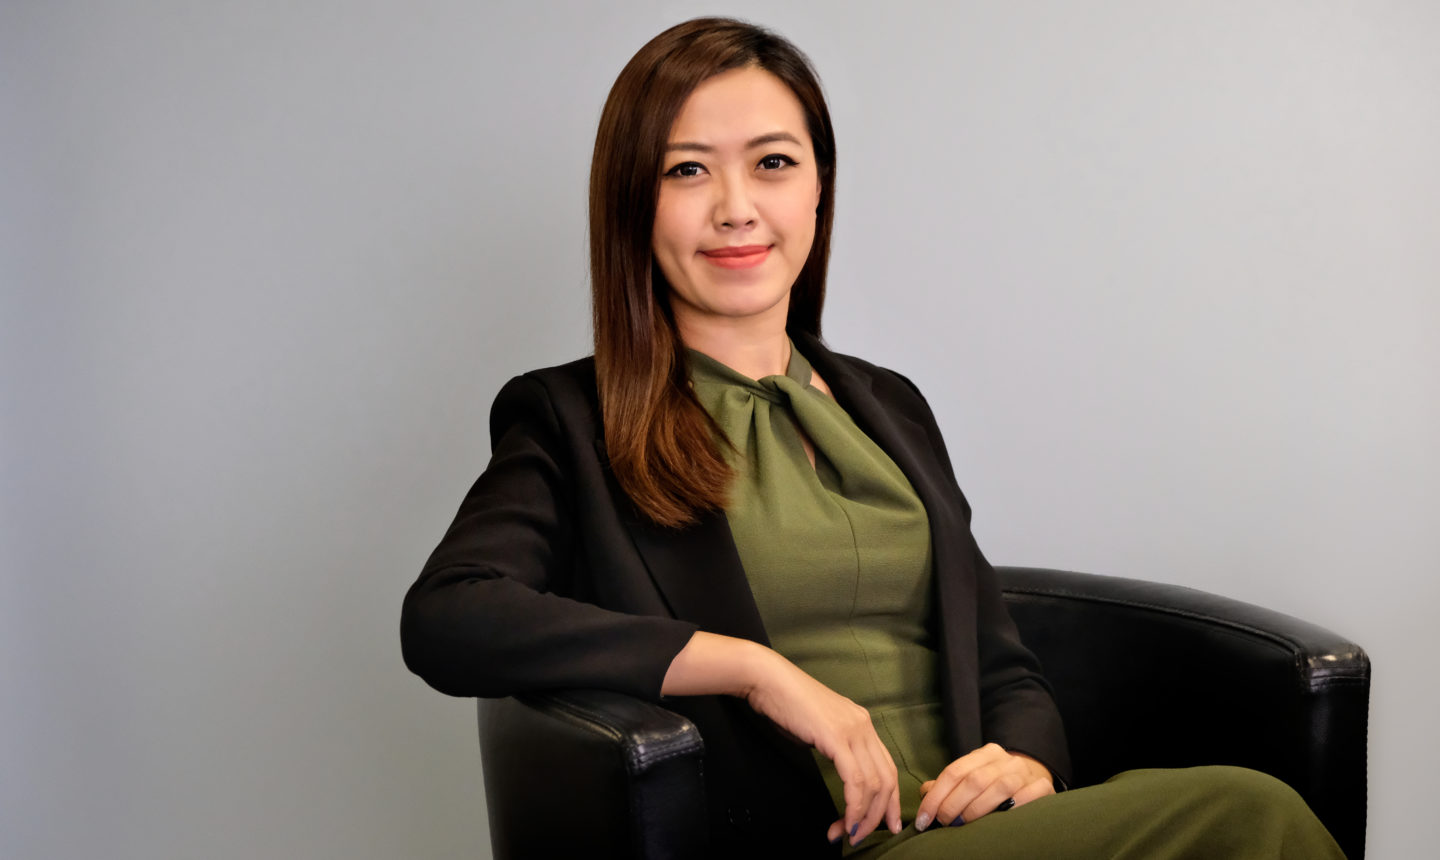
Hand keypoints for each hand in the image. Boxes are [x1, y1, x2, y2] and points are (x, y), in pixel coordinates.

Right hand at [743, 650, 901, 845]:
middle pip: (887, 778)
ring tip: (848, 834)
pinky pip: (856, 780)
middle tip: (866, 836)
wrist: (768, 680)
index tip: (886, 823)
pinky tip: (846, 821)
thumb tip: (837, 768)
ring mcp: (853, 730)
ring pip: (874, 783)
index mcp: (861, 723)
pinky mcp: (837, 737)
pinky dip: (854, 805)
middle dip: (880, 814)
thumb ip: (832, 746)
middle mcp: (864, 725)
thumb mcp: (818, 728)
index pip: (887, 767)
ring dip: (863, 816)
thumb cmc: (784, 703)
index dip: (889, 799)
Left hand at [915, 743, 1053, 830]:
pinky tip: (996, 822)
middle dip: (952, 805)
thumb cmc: (996, 783)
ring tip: (961, 825)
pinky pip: (1026, 798)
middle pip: (974, 780)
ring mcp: (1025, 773)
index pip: (954, 771)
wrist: (1036, 778)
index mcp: (985, 753)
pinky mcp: (1042, 787)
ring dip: (975, 810)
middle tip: (942, 823)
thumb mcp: (973, 776)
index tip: (923, 819)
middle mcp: (1006, 760)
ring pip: (999, 788)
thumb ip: (950, 784)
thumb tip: (925, 793)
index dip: (935, 796)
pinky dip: (1009, 810)